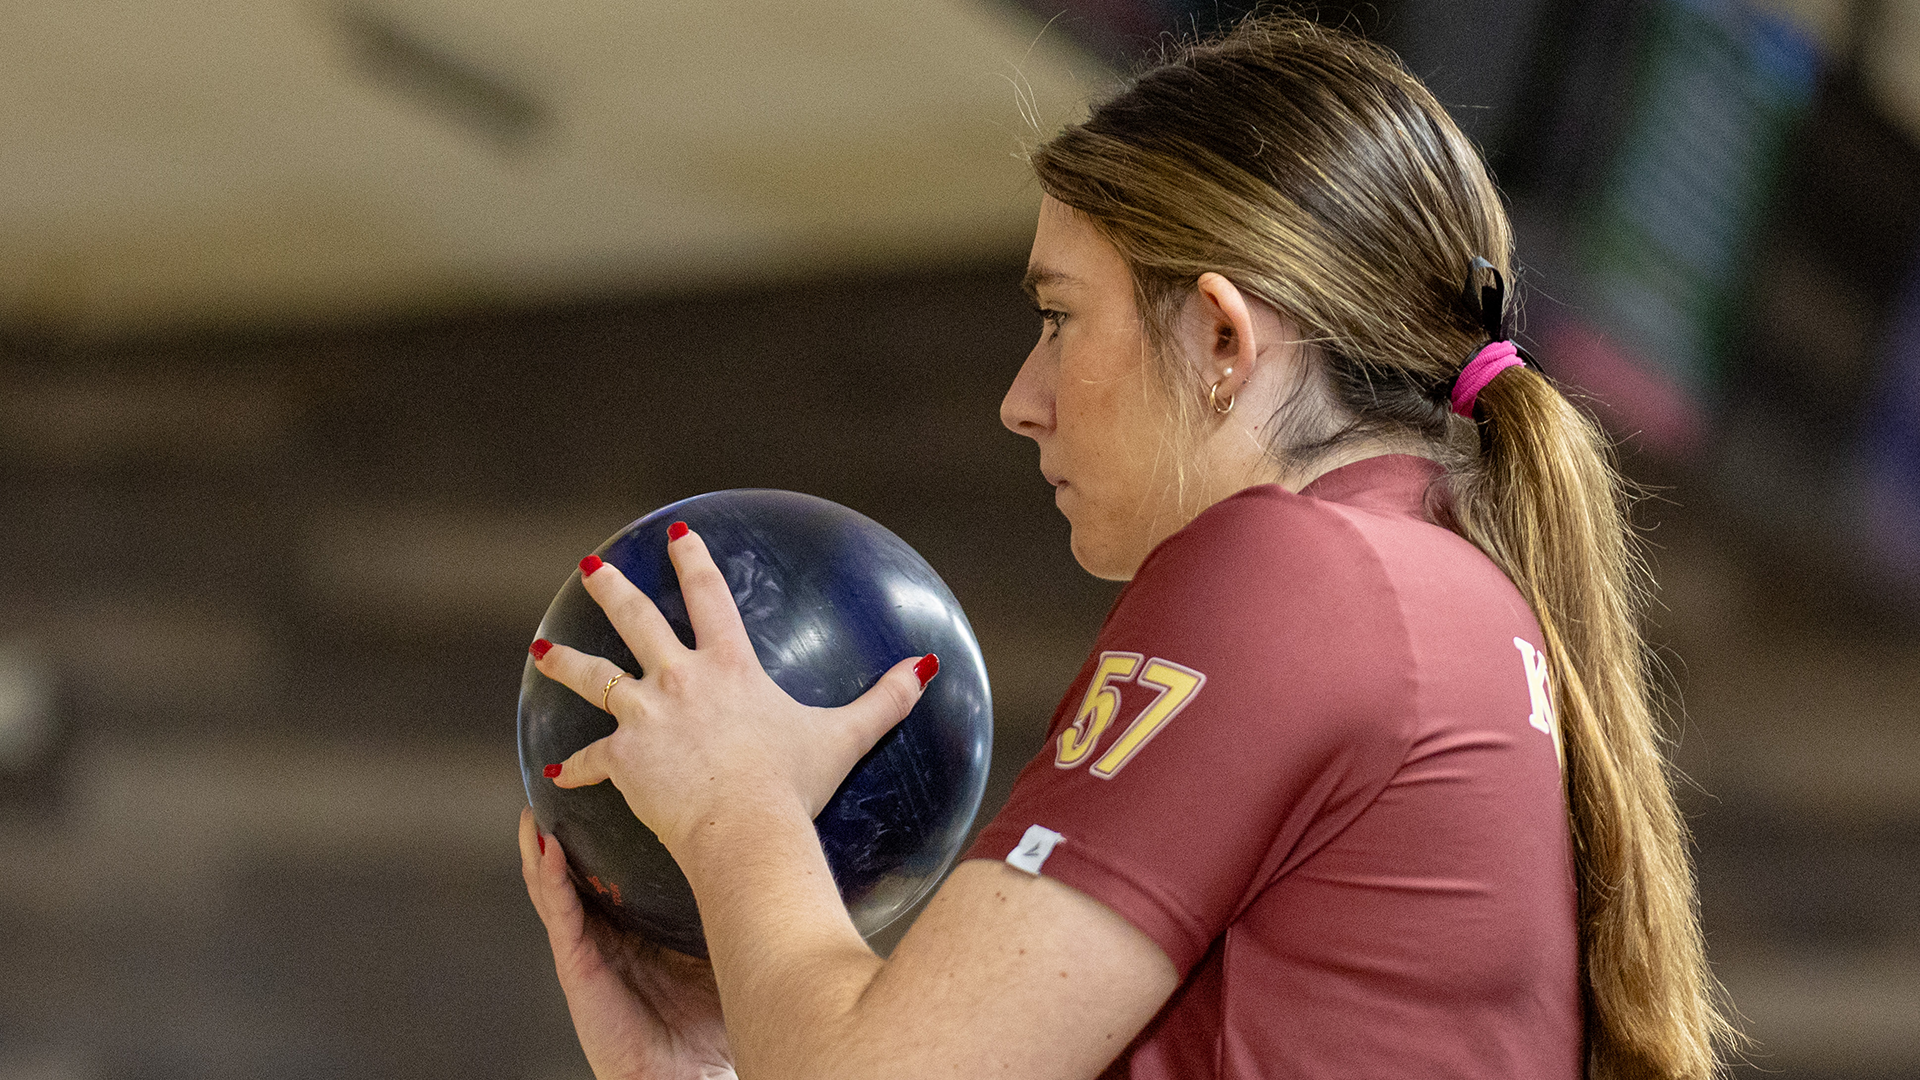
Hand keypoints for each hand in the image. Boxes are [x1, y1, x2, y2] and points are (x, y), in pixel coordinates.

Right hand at [520, 807, 734, 1079]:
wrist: (694, 1071)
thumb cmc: (710, 1019)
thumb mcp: (721, 946)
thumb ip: (725, 907)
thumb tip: (765, 856)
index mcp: (639, 928)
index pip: (615, 874)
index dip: (605, 837)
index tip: (612, 794)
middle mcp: (610, 934)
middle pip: (577, 873)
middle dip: (563, 832)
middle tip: (559, 787)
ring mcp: (591, 950)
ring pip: (555, 890)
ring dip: (542, 850)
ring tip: (535, 812)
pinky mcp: (579, 969)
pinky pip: (560, 917)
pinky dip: (550, 882)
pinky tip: (546, 852)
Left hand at [528, 524, 935, 854]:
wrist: (745, 827)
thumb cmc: (794, 784)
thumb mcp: (845, 737)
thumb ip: (885, 700)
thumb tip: (927, 669)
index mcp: (729, 666)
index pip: (708, 596)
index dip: (693, 560)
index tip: (677, 533)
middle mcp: (680, 678)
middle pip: (637, 620)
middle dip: (613, 588)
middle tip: (591, 567)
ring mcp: (646, 715)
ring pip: (594, 676)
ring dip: (566, 660)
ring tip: (542, 650)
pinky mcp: (623, 757)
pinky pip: (592, 758)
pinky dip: (577, 766)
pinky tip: (556, 773)